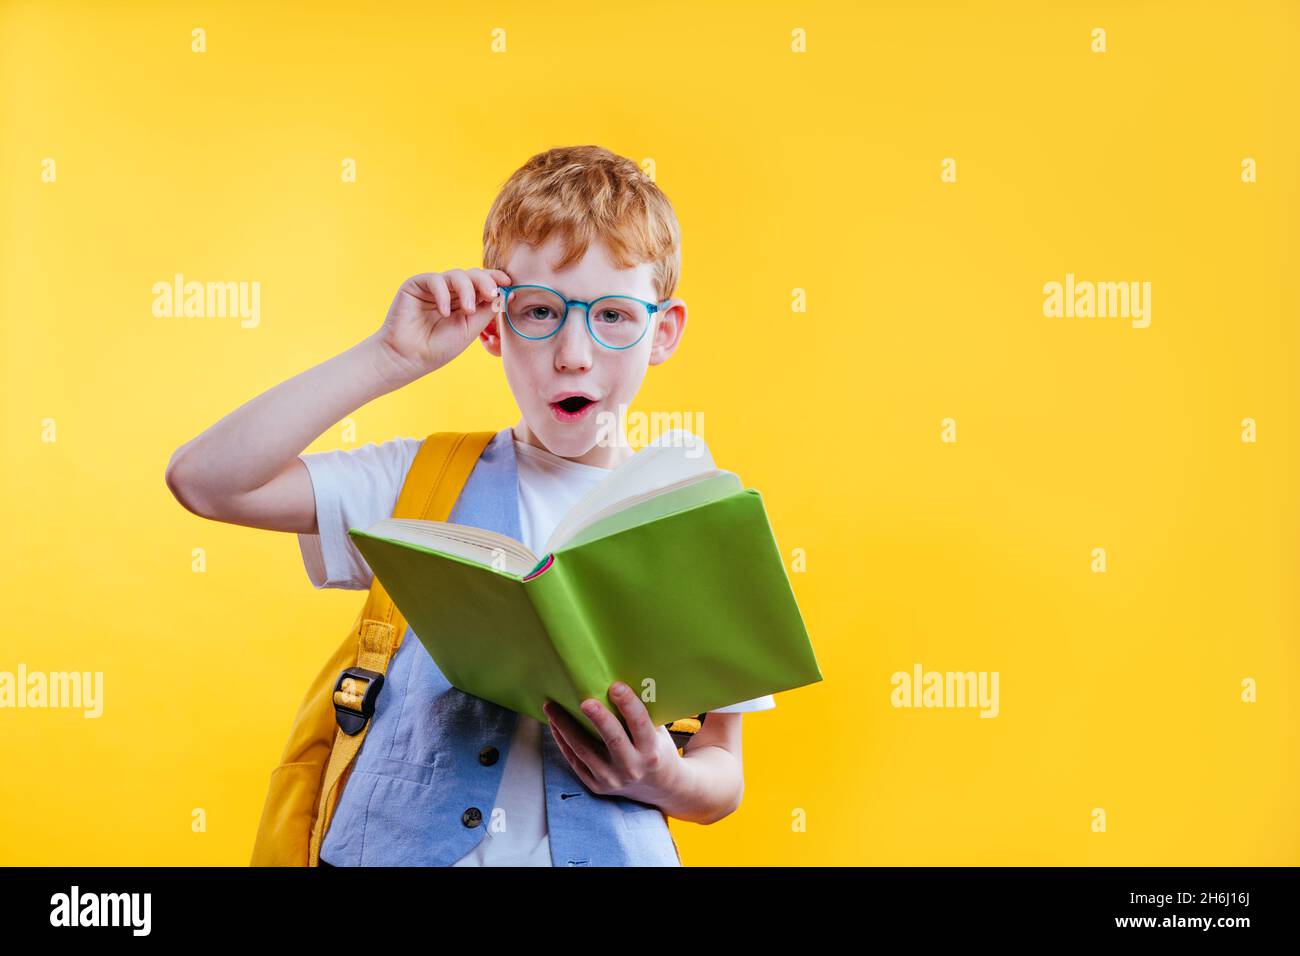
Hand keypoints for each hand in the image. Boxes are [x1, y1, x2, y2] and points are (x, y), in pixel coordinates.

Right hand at [370, 268, 511, 387]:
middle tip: (492, 293)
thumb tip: (505, 294)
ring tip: (468, 309)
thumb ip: (486, 311)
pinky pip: (435, 280)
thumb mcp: (470, 329)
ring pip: (456, 275)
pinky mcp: (416, 285)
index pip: (482, 284)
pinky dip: (443, 294)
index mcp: (464, 301)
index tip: (509, 284)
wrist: (408, 358)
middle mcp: (450, 291)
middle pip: (472, 275)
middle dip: (485, 281)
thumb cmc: (438, 347)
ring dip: (467, 289)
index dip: (495, 280)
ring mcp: (433, 287)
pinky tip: (444, 312)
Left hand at [543, 682, 684, 808]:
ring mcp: (612, 779)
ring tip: (551, 706)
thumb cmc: (656, 749)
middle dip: (599, 719)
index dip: (629, 705)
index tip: (616, 686)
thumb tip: (618, 679)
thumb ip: (643, 713)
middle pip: (613, 740)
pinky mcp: (596, 785)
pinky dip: (563, 741)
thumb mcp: (659, 733)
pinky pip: (575, 761)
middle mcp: (632, 768)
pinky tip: (554, 724)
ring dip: (566, 727)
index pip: (640, 725)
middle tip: (584, 700)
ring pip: (584, 750)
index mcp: (651, 751)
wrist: (658, 788)